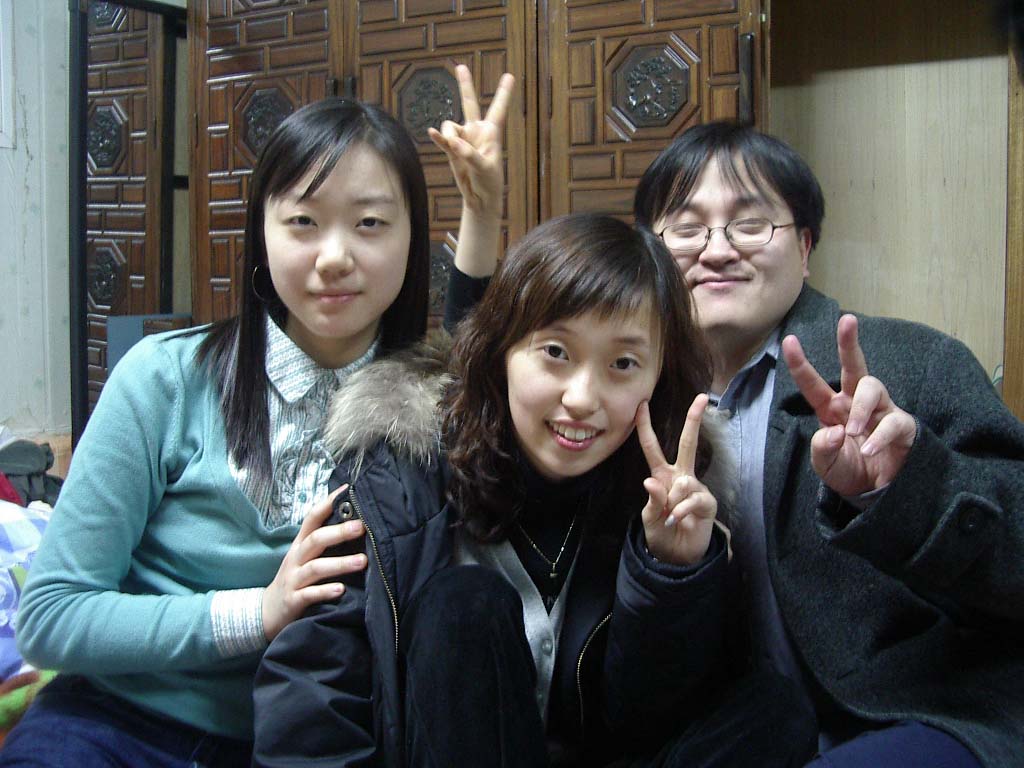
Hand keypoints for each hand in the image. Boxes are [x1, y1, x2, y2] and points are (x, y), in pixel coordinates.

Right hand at [262, 486, 367, 641]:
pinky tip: (341, 590)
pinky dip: (325, 591)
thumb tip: (356, 521)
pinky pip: (309, 594)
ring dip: (340, 564)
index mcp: (301, 544)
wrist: (268, 611)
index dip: (328, 503)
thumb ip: (324, 540)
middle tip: (362, 526)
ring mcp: (294, 579)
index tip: (348, 491)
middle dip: (339, 532)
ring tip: (362, 561)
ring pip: (316, 567)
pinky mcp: (293, 600)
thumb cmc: (296, 578)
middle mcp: (296, 558)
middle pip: (315, 540)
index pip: (312, 518)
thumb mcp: (305, 556)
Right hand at [427, 65, 513, 217]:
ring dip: (449, 137)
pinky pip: (442, 139)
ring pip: (449, 126)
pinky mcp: (451, 150)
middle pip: (469, 103)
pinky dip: (438, 137)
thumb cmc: (489, 181)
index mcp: (491, 133)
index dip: (503, 93)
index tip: (509, 76)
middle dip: (465, 85)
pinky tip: (431, 133)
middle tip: (460, 67)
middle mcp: (476, 131)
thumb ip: (469, 154)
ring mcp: (463, 139)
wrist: (479, 197)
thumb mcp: (484, 168)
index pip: (498, 109)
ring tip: (456, 153)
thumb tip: (454, 142)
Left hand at [637, 395, 717, 565]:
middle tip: (701, 398)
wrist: (677, 556)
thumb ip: (652, 499)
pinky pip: (692, 499)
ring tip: (670, 516)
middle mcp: (680, 477)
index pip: (652, 448)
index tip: (642, 405)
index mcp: (662, 475)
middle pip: (687, 444)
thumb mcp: (649, 517)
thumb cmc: (661, 533)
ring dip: (673, 501)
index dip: (646, 427)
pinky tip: (676, 520)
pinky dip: (680, 511)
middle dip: (693, 420)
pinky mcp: (707, 503)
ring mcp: (695, 488)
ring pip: (684, 481)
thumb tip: (651, 481)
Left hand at [781, 314, 915, 495]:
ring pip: (873, 387)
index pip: (813, 384)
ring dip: (861, 408)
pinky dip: (879, 436)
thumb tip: (835, 431)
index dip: (800, 363)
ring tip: (853, 431)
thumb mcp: (825, 465)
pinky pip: (893, 421)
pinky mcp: (901, 426)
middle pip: (853, 366)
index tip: (789, 340)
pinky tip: (869, 450)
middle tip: (847, 320)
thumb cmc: (847, 471)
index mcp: (831, 409)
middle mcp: (855, 403)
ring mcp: (880, 412)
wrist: (876, 493)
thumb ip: (823, 449)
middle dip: (849, 342)